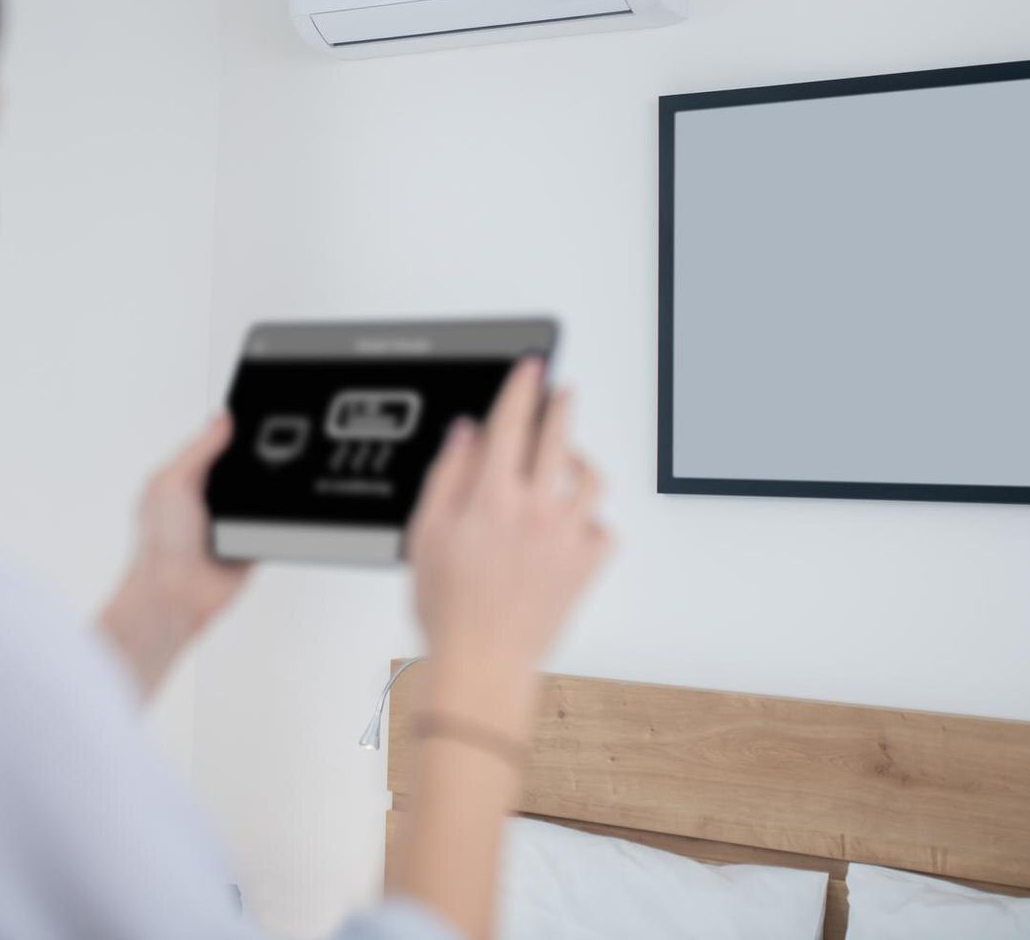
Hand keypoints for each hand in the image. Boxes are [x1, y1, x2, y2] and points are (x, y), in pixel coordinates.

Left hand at [99, 415, 249, 696]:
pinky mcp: (251, 543)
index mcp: (186, 477)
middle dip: (258, 462)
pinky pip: (273, 524)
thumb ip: (199, 450)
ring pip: (262, 495)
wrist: (175, 597)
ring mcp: (231, 521)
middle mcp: (209, 497)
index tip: (256, 420)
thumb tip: (223, 419)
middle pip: (245, 467)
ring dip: (268, 493)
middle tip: (275, 453)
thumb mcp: (173, 483)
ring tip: (271, 489)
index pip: (217, 444)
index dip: (235, 432)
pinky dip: (278, 520)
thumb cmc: (159, 546)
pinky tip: (274, 515)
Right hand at [406, 359, 610, 725]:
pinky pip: (603, 528)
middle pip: (558, 438)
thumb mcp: (427, 534)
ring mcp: (567, 537)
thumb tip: (466, 436)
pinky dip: (592, 520)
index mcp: (493, 497)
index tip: (530, 367)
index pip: (512, 423)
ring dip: (580, 459)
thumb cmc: (448, 608)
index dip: (522, 387)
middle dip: (561, 406)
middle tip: (561, 392)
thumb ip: (447, 477)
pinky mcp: (587, 566)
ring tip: (569, 457)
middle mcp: (536, 510)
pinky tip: (575, 521)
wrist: (482, 662)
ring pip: (591, 479)